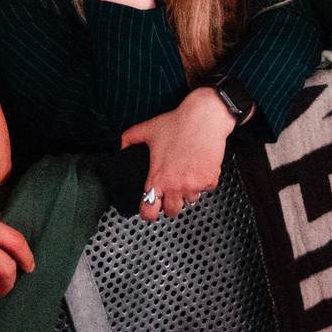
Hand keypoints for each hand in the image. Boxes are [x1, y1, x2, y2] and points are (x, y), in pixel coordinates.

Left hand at [119, 89, 235, 220]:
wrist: (205, 118)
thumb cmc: (178, 123)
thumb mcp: (148, 128)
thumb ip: (130, 138)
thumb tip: (121, 146)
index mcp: (158, 178)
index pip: (149, 210)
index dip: (148, 213)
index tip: (149, 210)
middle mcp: (175, 186)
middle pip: (172, 211)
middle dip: (171, 204)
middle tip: (171, 191)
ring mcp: (194, 185)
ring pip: (191, 200)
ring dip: (188, 191)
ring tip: (187, 173)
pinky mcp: (209, 180)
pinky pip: (206, 188)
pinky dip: (204, 181)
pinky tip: (200, 166)